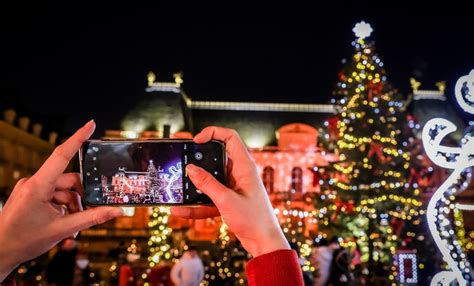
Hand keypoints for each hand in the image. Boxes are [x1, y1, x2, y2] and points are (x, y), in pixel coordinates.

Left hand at [0, 120, 123, 281]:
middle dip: (80, 200)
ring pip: (64, 192)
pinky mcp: (31, 196)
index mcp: (38, 185)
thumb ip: (93, 218)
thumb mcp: (63, 230)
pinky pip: (55, 197)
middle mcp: (34, 183)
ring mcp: (32, 189)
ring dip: (72, 209)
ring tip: (71, 230)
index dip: (78, 138)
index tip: (91, 124)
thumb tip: (116, 211)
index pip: (62, 155)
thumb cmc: (23, 241)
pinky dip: (63, 210)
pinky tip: (63, 226)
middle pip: (70, 182)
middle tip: (84, 218)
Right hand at [171, 126, 288, 256]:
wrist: (264, 242)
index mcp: (244, 166)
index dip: (213, 133)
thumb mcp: (227, 200)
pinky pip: (209, 196)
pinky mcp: (228, 199)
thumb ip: (207, 184)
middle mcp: (239, 173)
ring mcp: (233, 186)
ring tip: (178, 187)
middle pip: (216, 157)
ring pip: (210, 178)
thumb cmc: (254, 219)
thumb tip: (191, 169)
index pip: (230, 137)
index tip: (196, 140)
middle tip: (183, 163)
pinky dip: (196, 203)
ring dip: (195, 184)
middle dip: (198, 160)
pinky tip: (181, 210)